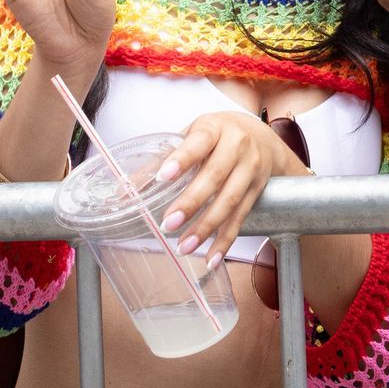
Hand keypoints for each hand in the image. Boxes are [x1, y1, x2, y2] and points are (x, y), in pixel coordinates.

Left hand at [154, 112, 306, 271]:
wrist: (263, 139)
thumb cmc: (218, 136)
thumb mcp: (192, 136)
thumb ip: (161, 160)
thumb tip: (125, 192)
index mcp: (215, 128)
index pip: (199, 143)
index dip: (182, 159)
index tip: (163, 177)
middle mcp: (238, 146)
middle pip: (215, 176)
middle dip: (191, 202)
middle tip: (168, 224)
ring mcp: (250, 169)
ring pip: (230, 200)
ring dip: (206, 227)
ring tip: (184, 246)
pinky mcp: (257, 190)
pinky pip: (240, 218)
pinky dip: (225, 241)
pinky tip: (211, 258)